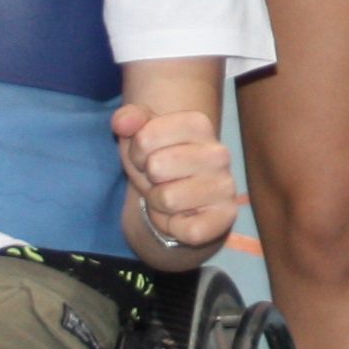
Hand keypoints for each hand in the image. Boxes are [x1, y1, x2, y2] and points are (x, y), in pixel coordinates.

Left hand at [112, 103, 240, 249]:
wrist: (184, 203)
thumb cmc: (162, 162)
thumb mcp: (141, 137)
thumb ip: (128, 120)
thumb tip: (122, 123)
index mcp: (199, 124)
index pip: (145, 138)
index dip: (137, 152)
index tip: (148, 157)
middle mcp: (218, 152)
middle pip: (155, 167)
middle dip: (148, 179)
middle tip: (160, 180)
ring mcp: (225, 185)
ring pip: (167, 199)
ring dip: (159, 204)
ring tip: (171, 197)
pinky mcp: (226, 216)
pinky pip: (184, 228)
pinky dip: (175, 226)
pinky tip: (184, 216)